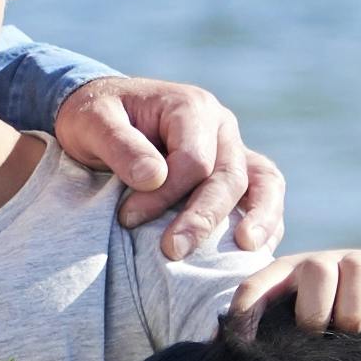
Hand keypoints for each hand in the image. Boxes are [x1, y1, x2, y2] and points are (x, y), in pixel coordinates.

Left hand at [51, 76, 284, 263]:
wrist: (103, 116)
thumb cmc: (96, 117)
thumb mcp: (93, 122)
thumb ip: (120, 145)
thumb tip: (154, 179)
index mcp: (190, 107)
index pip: (193, 160)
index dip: (164, 195)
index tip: (128, 217)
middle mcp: (221, 126)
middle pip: (228, 176)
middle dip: (203, 218)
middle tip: (172, 251)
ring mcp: (233, 149)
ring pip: (263, 183)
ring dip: (260, 218)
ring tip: (246, 249)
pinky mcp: (236, 173)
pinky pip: (263, 195)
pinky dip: (267, 222)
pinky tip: (251, 253)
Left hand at [223, 245, 360, 339]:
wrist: (357, 303)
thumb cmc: (307, 328)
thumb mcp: (279, 327)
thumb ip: (256, 340)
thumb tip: (226, 355)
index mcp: (284, 277)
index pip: (259, 284)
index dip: (248, 308)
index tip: (246, 343)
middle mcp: (326, 265)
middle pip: (316, 269)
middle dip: (313, 310)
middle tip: (316, 337)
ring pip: (358, 266)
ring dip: (352, 306)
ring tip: (352, 333)